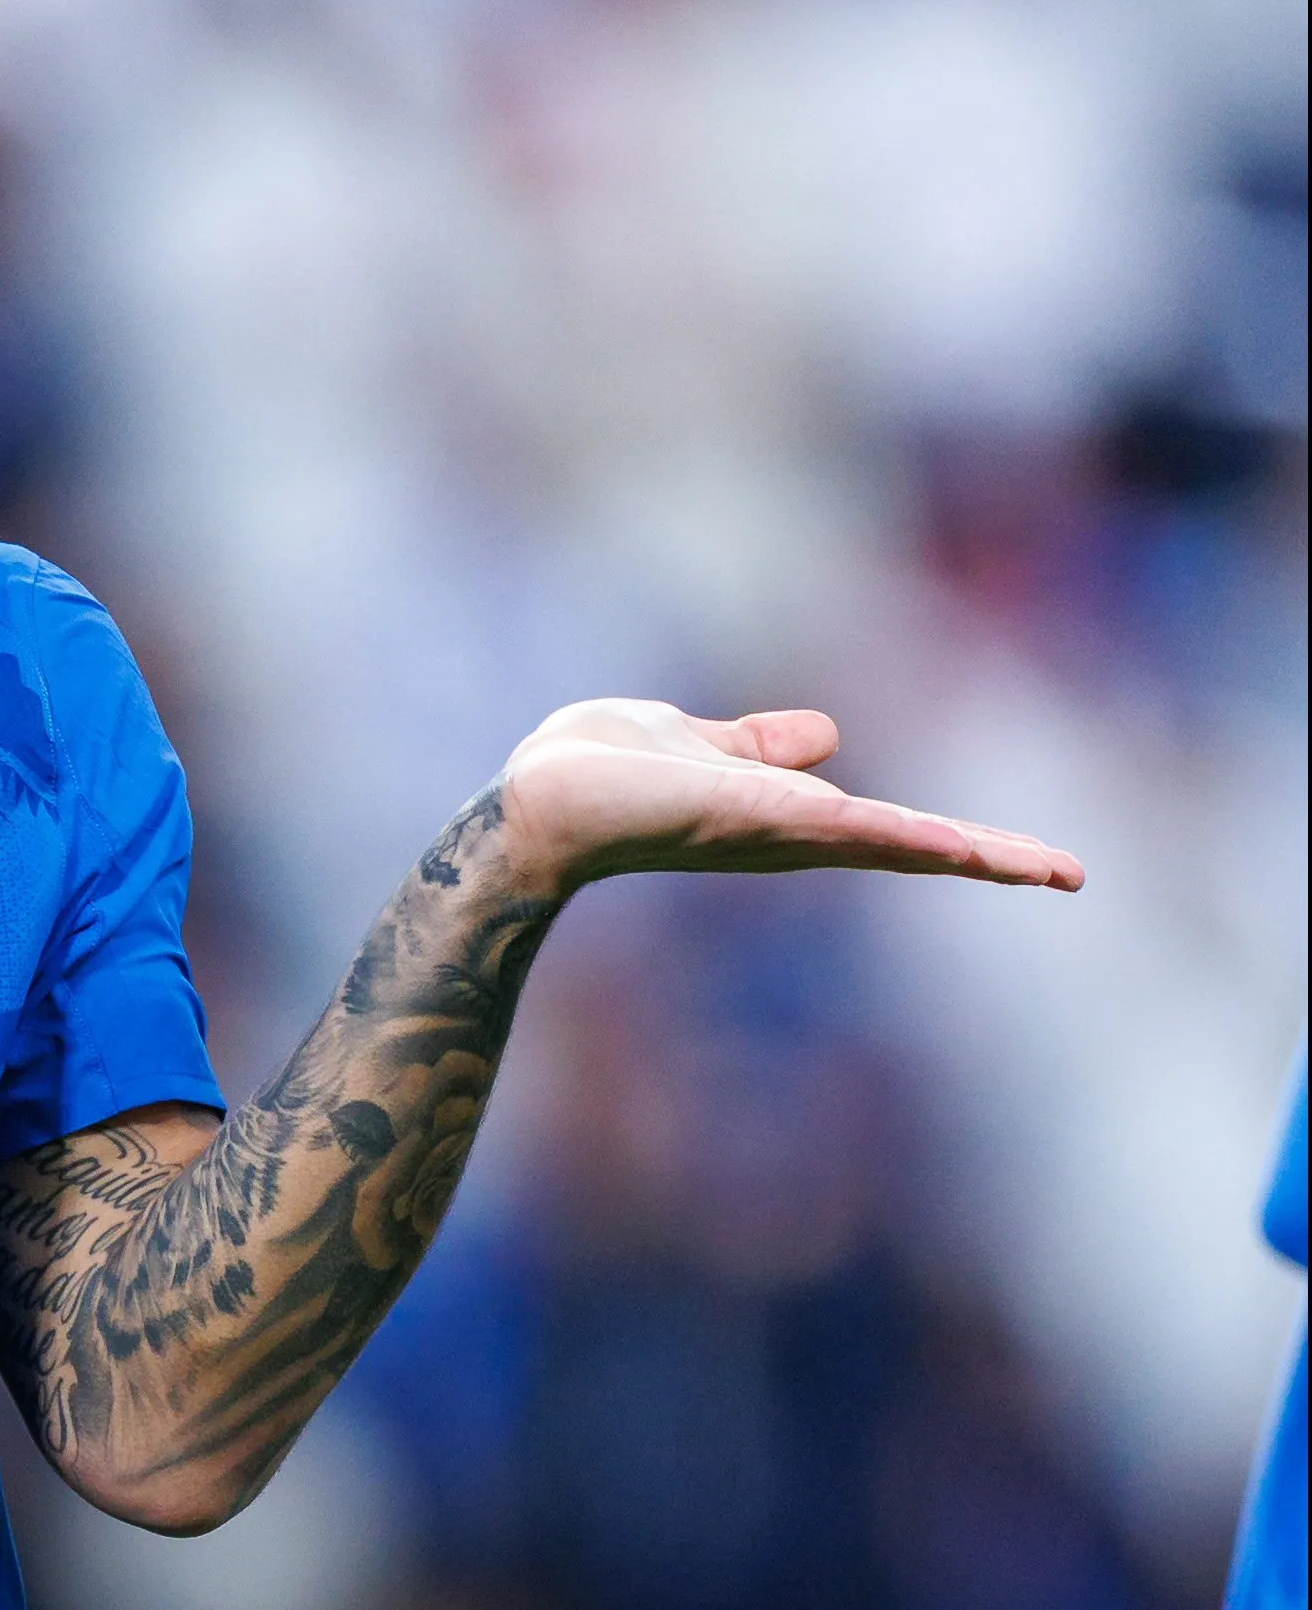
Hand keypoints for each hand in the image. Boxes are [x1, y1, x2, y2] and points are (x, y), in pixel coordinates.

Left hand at [492, 699, 1082, 894]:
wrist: (535, 803)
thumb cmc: (595, 774)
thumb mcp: (693, 743)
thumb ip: (758, 746)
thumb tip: (828, 736)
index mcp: (784, 814)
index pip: (891, 830)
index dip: (960, 840)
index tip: (1036, 857)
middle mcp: (790, 834)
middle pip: (910, 849)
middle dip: (991, 859)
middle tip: (1073, 873)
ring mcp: (776, 831)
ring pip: (890, 844)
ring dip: (969, 853)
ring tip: (1049, 867)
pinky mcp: (752, 818)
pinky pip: (837, 827)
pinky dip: (896, 835)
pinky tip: (952, 845)